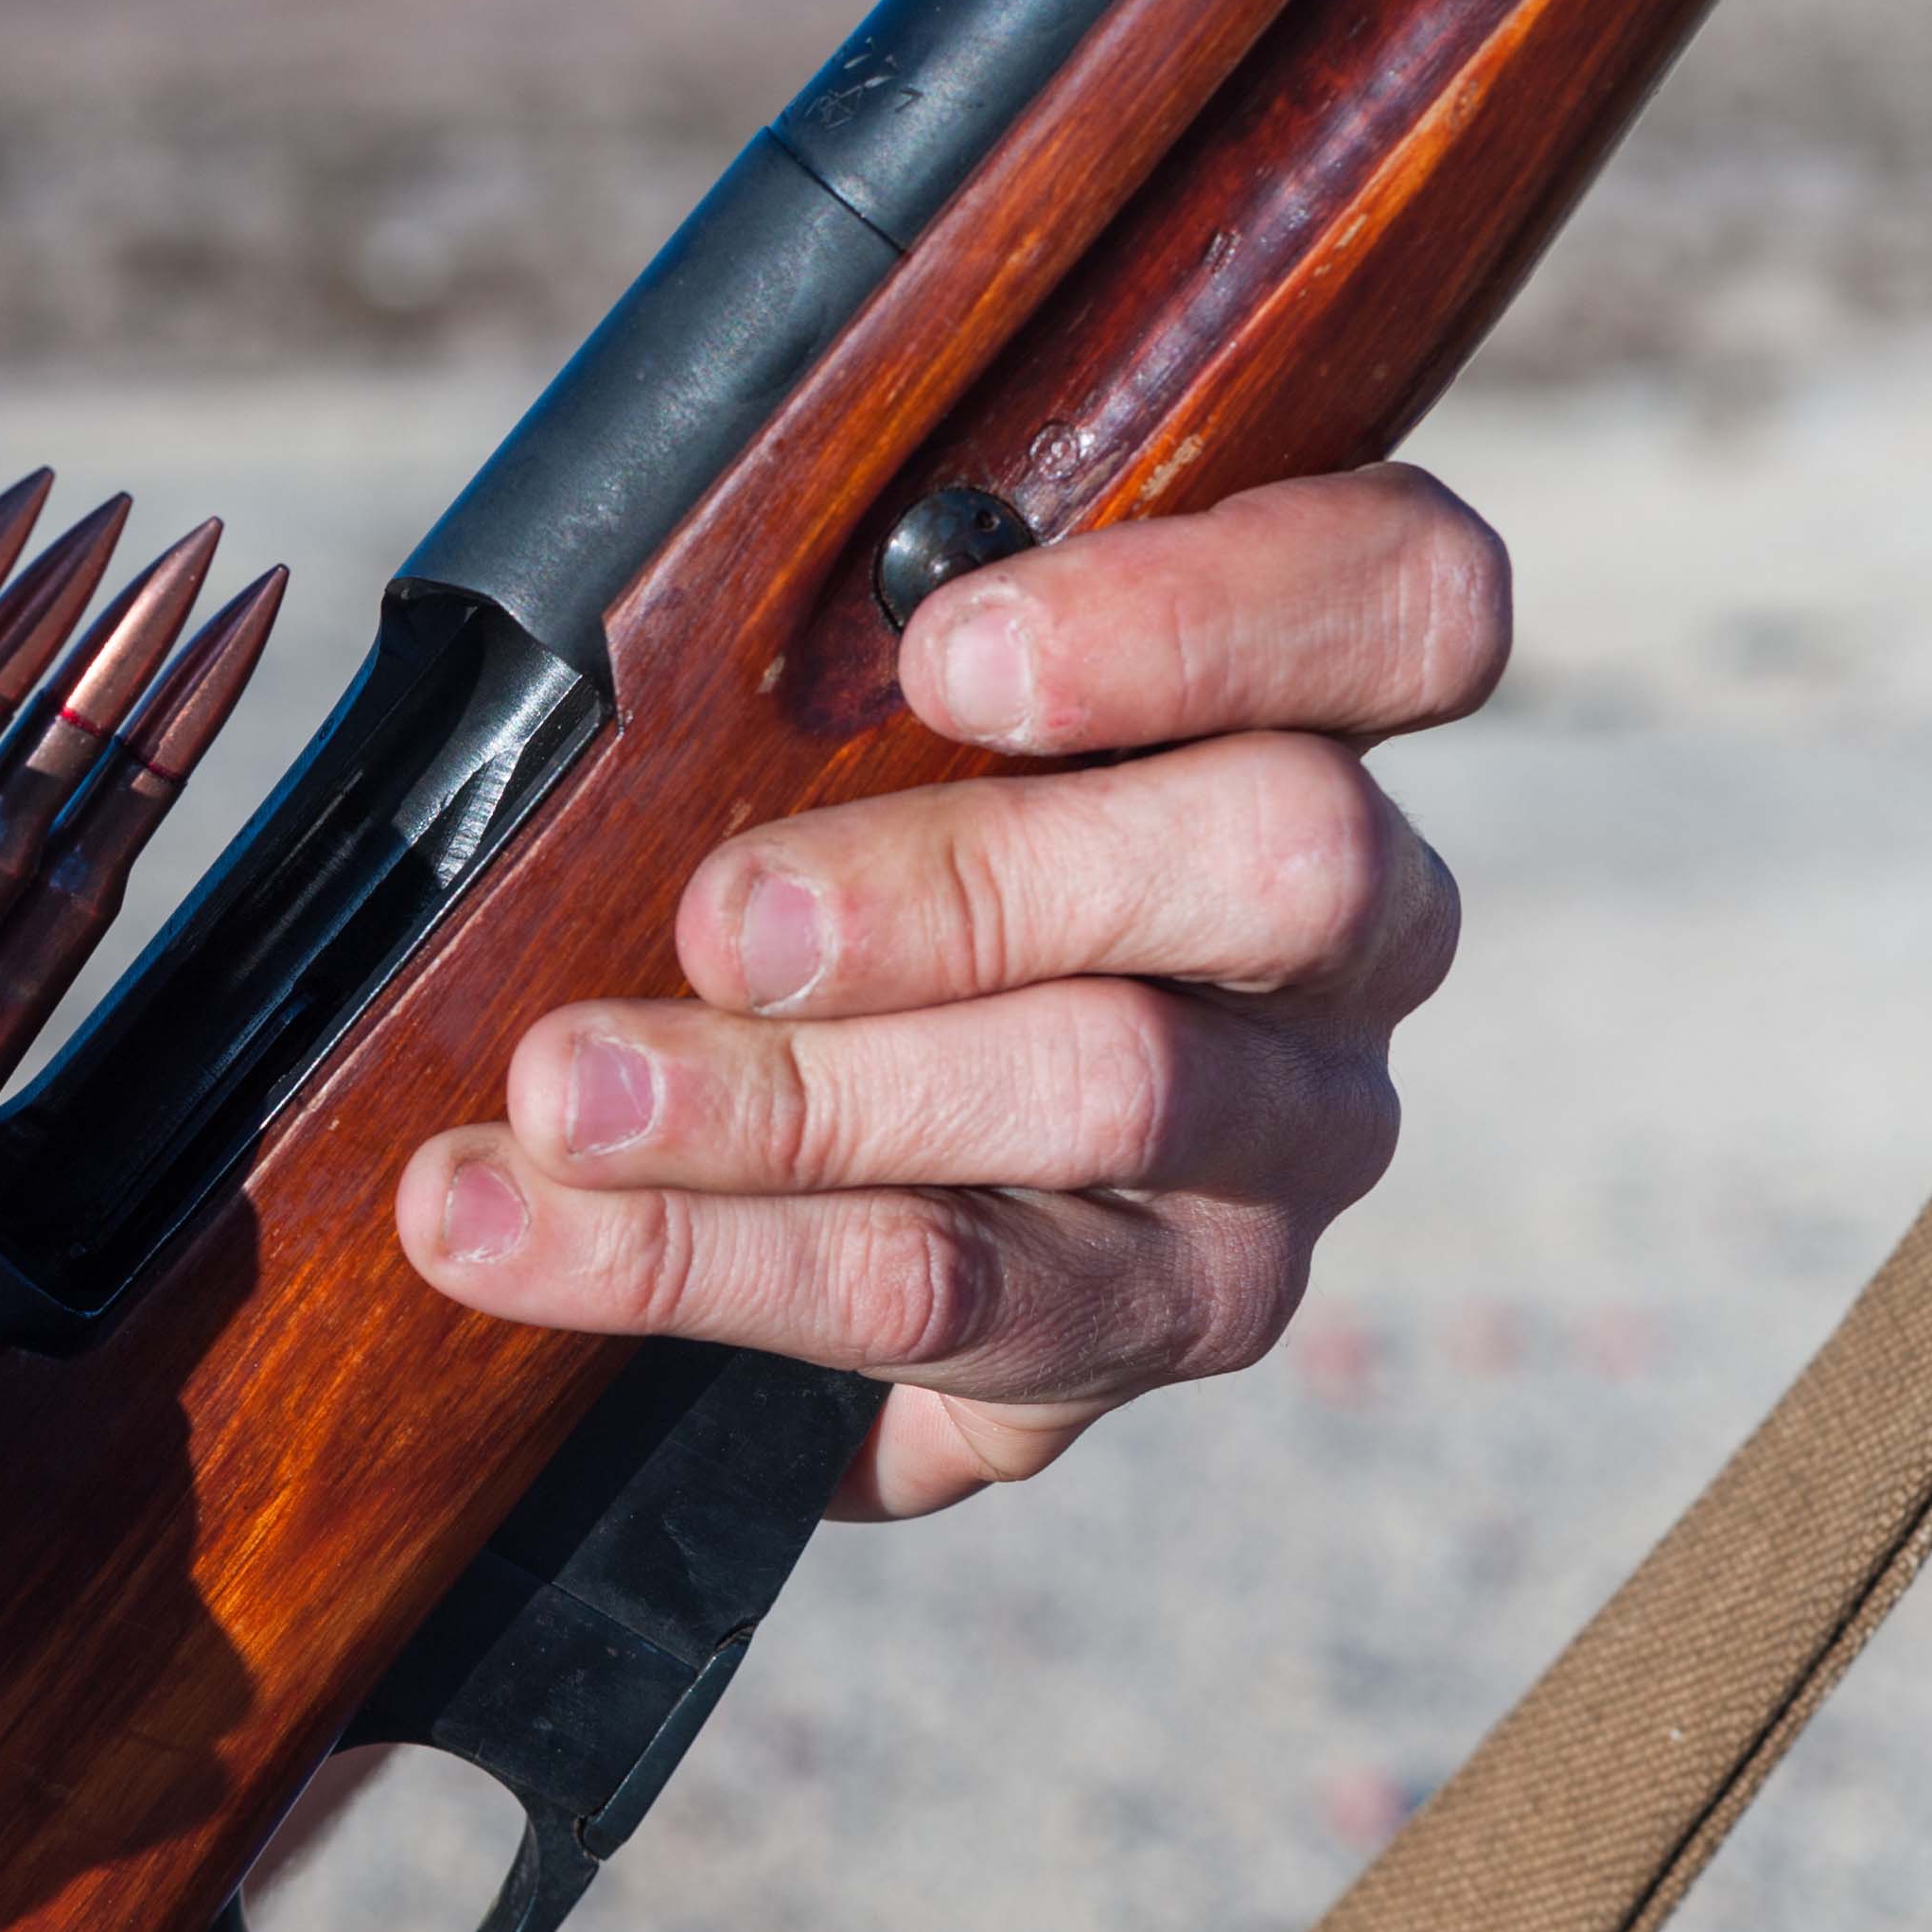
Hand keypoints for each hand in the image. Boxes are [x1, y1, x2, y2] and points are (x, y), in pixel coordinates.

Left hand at [399, 465, 1504, 1516]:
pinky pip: (958, 1298)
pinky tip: (526, 1235)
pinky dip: (707, 1261)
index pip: (1406, 604)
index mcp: (1304, 723)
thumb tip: (652, 669)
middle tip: (721, 923)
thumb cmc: (848, 899)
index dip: (1212, 609)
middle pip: (1280, 857)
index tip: (945, 651)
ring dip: (798, 1100)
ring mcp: (1288, 1149)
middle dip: (969, 881)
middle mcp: (1348, 940)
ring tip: (568, 1097)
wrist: (840, 1207)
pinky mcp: (1173, 1327)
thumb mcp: (851, 764)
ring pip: (1110, 1089)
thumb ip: (840, 698)